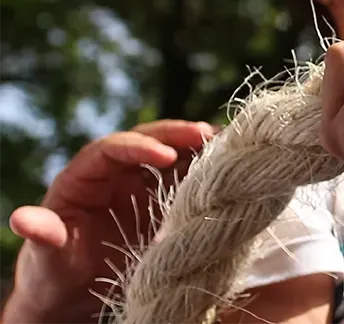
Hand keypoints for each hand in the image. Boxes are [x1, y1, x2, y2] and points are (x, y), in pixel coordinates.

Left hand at [3, 120, 214, 322]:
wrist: (78, 297)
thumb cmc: (56, 275)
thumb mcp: (47, 259)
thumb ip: (42, 237)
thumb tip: (23, 220)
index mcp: (82, 179)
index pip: (109, 150)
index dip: (137, 147)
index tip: (165, 156)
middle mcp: (114, 174)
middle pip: (146, 141)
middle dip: (175, 135)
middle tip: (205, 135)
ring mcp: (141, 186)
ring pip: (171, 153)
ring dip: (197, 146)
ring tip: (228, 144)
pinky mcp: (164, 201)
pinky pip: (187, 177)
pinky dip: (208, 169)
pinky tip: (230, 166)